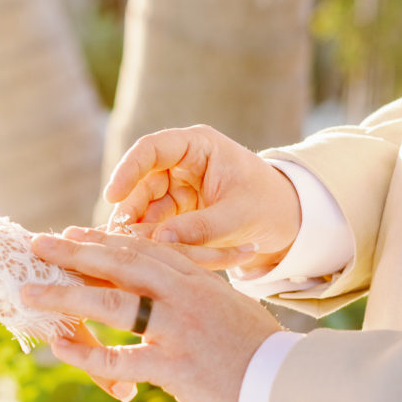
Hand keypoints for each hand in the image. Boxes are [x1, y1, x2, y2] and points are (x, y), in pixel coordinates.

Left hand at [20, 227, 282, 401]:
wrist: (291, 389)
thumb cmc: (262, 355)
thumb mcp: (231, 312)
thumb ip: (200, 298)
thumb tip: (175, 295)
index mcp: (199, 280)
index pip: (143, 250)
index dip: (104, 240)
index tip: (74, 233)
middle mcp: (185, 296)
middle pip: (120, 264)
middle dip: (74, 253)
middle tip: (37, 245)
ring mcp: (178, 329)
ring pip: (111, 303)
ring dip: (65, 296)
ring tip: (29, 293)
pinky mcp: (175, 366)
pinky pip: (119, 357)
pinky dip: (86, 353)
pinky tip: (59, 348)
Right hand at [104, 125, 301, 270]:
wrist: (289, 221)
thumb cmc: (270, 206)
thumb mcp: (239, 217)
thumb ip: (200, 228)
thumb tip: (159, 241)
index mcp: (199, 146)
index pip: (152, 149)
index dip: (128, 169)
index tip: (112, 195)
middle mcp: (182, 162)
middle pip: (142, 181)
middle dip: (129, 208)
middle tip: (117, 236)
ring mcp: (178, 187)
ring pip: (144, 206)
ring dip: (135, 227)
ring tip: (126, 250)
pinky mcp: (178, 211)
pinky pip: (155, 223)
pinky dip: (148, 238)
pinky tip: (138, 255)